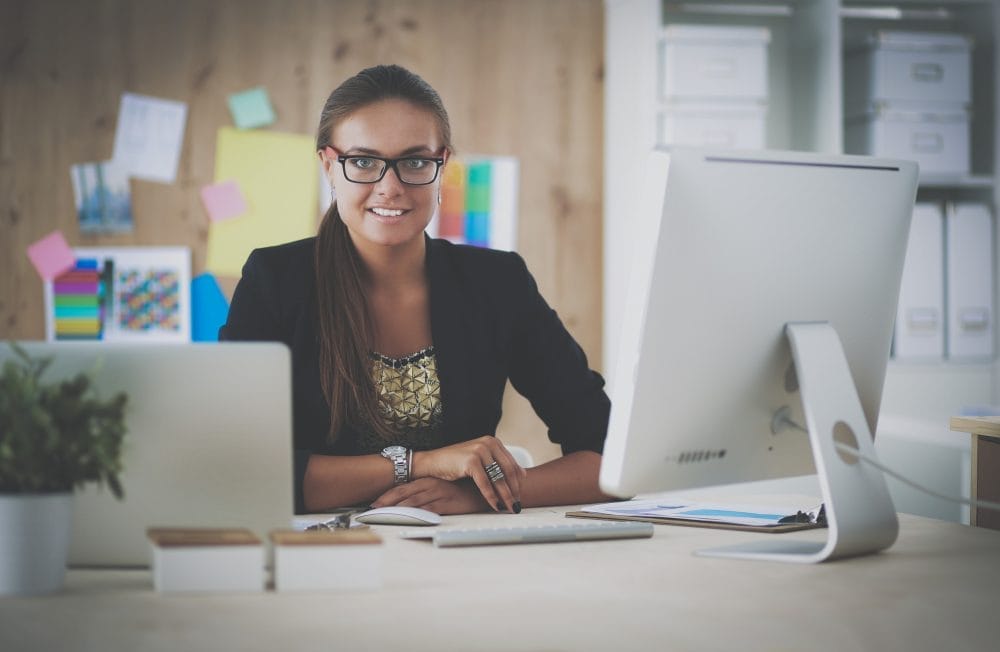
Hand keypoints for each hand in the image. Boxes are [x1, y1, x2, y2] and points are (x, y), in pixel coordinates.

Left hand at [371, 477, 488, 514]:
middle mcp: (432, 485)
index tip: (375, 502)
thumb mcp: (445, 490)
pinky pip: (429, 509)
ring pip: (414, 501)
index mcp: (430, 480)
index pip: (404, 487)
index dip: (388, 495)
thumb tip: (414, 503)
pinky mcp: (448, 503)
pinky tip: (407, 518)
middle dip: (387, 501)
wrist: (487, 489)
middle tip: (372, 510)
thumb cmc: (466, 491)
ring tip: (383, 515)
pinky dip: (417, 514)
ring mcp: (440, 494)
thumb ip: (431, 495)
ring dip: (398, 508)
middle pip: (404, 493)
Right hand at [412, 436, 525, 511]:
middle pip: (509, 471)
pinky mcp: (471, 461)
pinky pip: (485, 484)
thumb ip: (498, 464)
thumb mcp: (480, 460)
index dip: (518, 482)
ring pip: (498, 478)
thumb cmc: (455, 463)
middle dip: (515, 490)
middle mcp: (489, 443)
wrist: (432, 462)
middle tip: (517, 505)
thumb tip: (522, 475)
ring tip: (510, 508)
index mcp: (493, 442)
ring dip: (506, 496)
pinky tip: (496, 506)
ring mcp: (480, 451)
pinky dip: (492, 497)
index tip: (520, 495)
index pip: (512, 464)